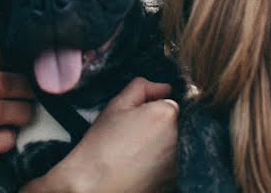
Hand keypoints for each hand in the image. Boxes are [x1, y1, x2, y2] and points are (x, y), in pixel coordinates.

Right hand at [26, 78, 178, 192]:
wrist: (94, 187)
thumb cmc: (101, 146)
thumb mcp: (117, 106)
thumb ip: (142, 88)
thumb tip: (164, 87)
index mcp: (165, 116)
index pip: (168, 105)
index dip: (149, 111)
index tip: (132, 121)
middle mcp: (177, 140)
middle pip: (171, 127)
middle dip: (155, 129)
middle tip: (129, 138)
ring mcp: (176, 164)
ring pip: (169, 148)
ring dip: (157, 149)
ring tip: (130, 156)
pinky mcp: (172, 183)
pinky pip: (166, 167)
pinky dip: (155, 167)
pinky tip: (135, 170)